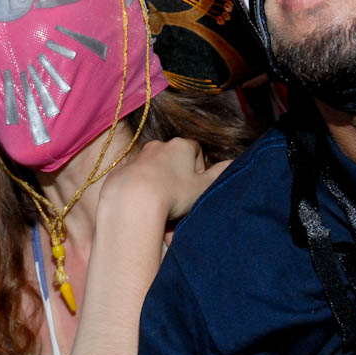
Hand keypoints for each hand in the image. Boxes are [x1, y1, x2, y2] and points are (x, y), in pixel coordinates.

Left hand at [103, 138, 228, 221]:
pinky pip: (136, 180)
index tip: (196, 187)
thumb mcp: (204, 187)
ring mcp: (138, 157)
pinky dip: (141, 190)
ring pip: (154, 171)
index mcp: (180, 146)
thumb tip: (234, 162)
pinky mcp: (121, 170)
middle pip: (173, 160)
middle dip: (178, 177)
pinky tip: (143, 206)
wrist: (132, 201)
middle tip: (180, 201)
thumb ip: (220, 174)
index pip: (195, 150)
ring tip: (161, 208)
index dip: (198, 169)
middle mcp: (158, 146)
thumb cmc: (173, 194)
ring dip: (159, 184)